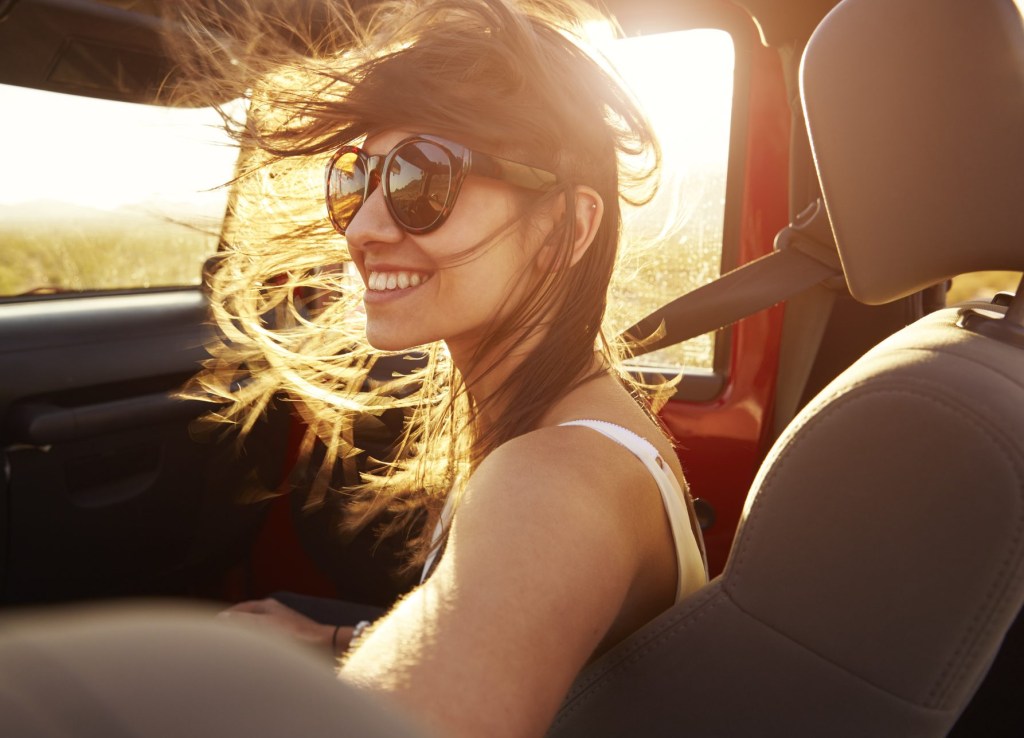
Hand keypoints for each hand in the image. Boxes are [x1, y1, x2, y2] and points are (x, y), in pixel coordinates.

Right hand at [220, 598, 352, 655]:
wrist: (321, 645)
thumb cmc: (294, 633)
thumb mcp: (263, 624)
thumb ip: (241, 619)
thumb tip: (222, 617)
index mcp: (267, 606)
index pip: (238, 609)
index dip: (224, 618)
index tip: (210, 627)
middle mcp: (273, 613)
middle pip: (245, 619)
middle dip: (232, 628)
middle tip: (217, 639)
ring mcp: (279, 625)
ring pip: (254, 631)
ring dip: (242, 638)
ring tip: (231, 649)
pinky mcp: (285, 638)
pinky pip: (263, 640)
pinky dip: (253, 645)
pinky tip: (250, 655)